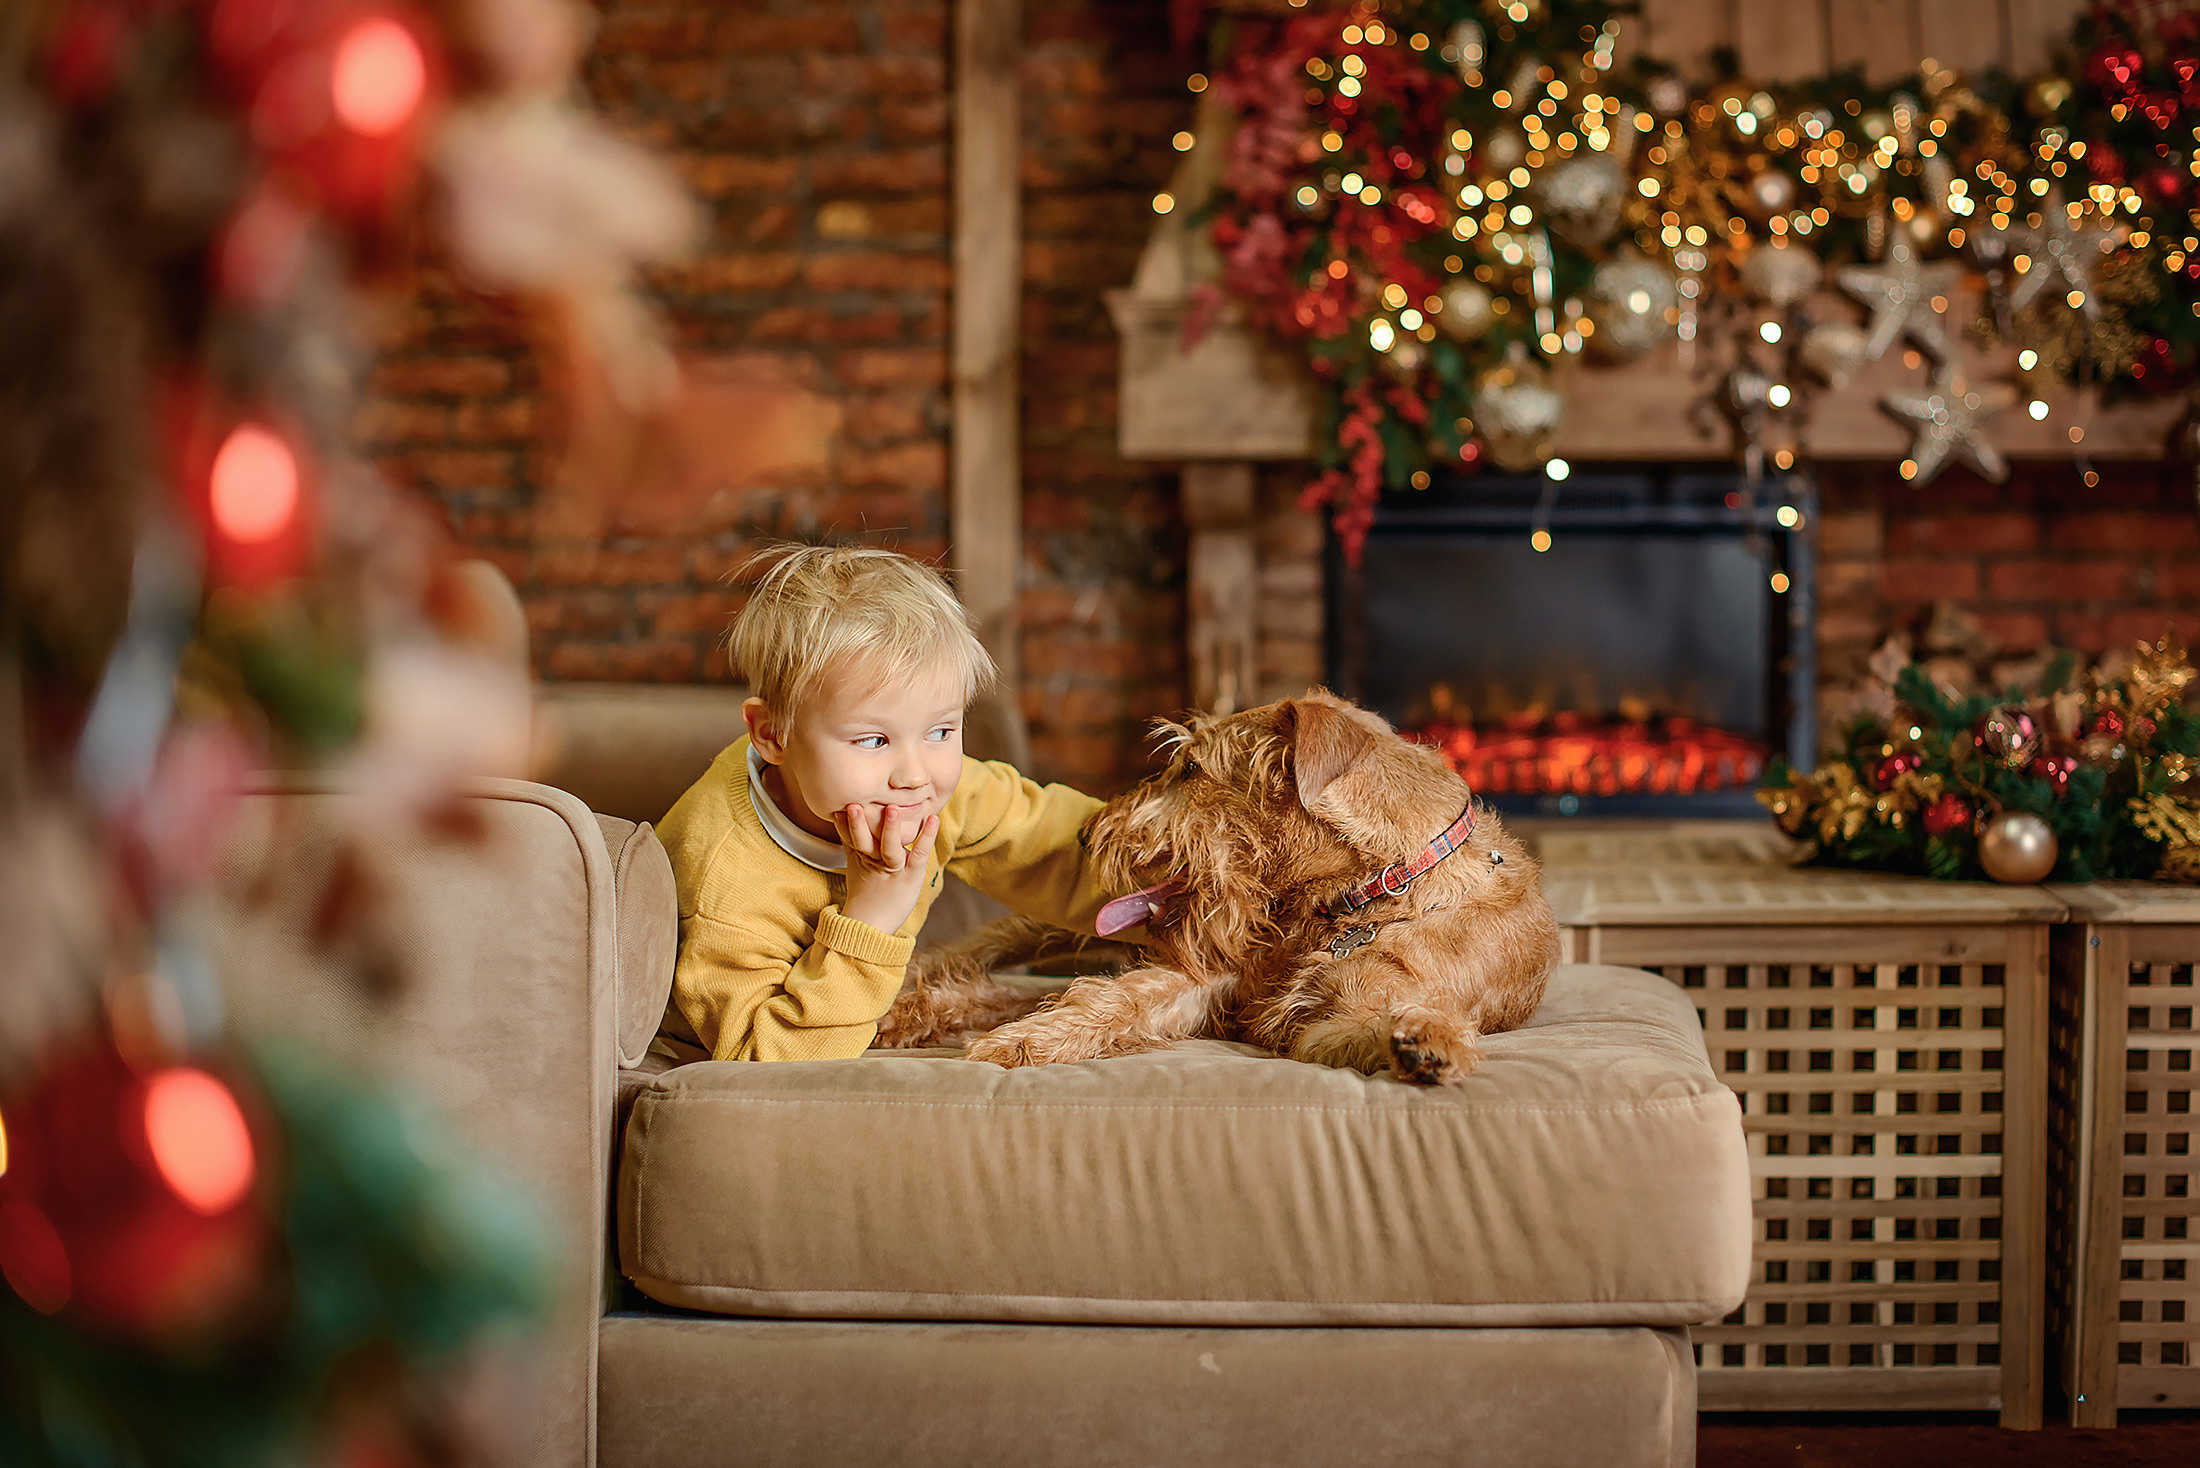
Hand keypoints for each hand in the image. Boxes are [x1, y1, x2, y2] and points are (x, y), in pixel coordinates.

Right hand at [836, 803, 939, 934]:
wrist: (871, 924)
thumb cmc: (865, 891)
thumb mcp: (854, 863)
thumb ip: (850, 841)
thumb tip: (840, 817)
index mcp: (861, 856)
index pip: (850, 837)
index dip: (843, 823)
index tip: (836, 806)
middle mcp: (875, 861)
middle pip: (864, 841)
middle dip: (858, 825)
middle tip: (854, 805)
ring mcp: (895, 868)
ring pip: (890, 848)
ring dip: (891, 829)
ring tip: (893, 808)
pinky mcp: (913, 875)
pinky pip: (920, 854)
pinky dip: (927, 837)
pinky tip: (933, 819)